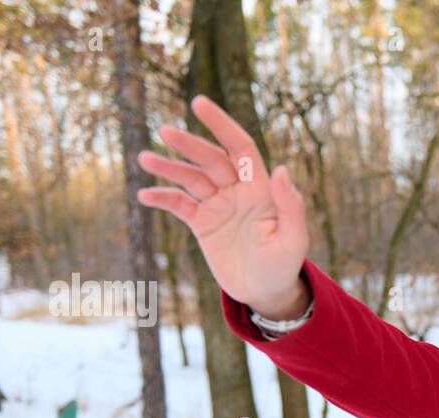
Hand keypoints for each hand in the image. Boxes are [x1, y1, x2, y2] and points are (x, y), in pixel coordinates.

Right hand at [136, 95, 309, 318]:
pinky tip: (145, 196)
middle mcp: (237, 191)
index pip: (240, 147)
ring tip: (145, 158)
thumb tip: (282, 170)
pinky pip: (179, 205)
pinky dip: (162, 198)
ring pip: (190, 178)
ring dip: (168, 167)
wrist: (264, 292)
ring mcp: (218, 205)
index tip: (199, 103)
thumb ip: (290, 205)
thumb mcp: (294, 239)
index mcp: (260, 188)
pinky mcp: (202, 224)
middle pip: (210, 159)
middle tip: (165, 130)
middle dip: (189, 144)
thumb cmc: (284, 265)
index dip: (221, 125)